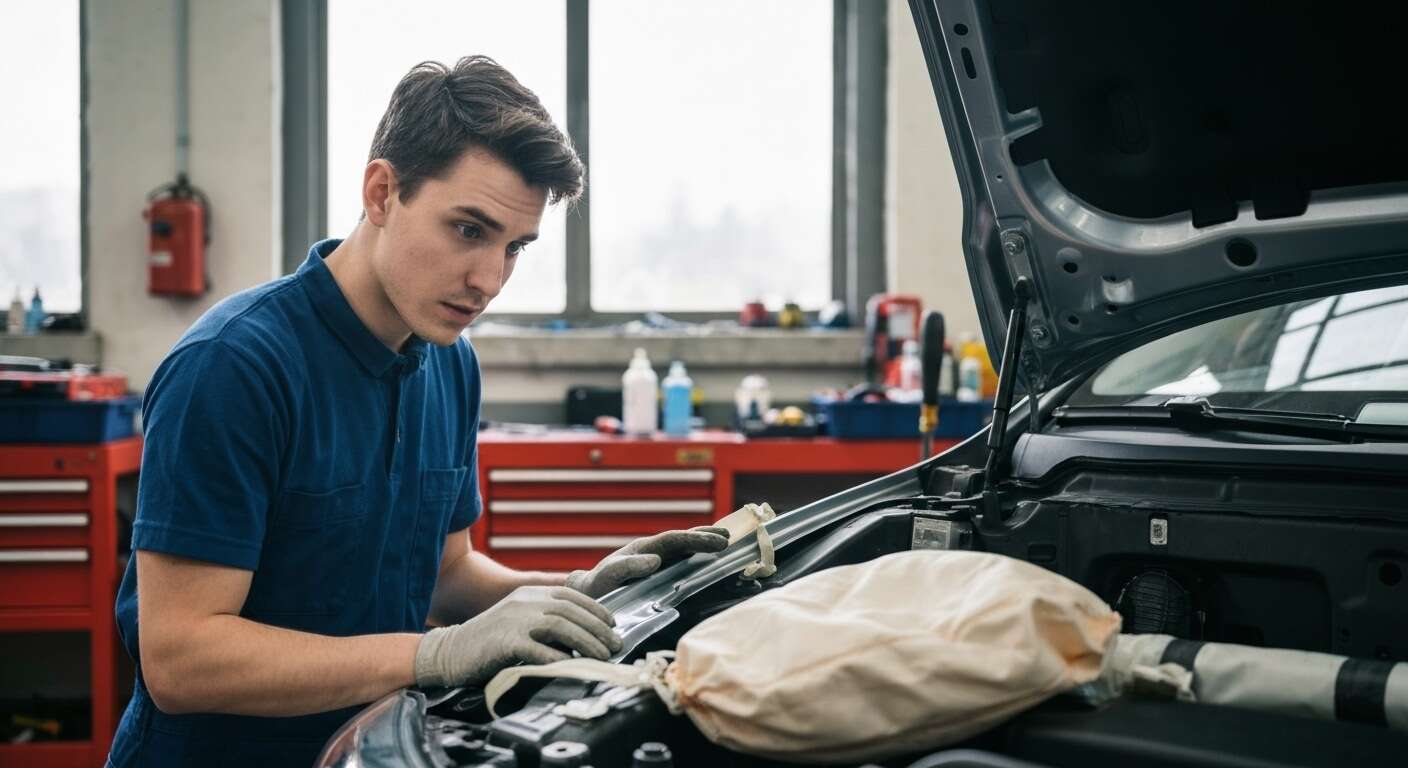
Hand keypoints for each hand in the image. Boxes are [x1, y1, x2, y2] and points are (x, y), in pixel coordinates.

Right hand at [413, 585, 621, 687]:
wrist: (450, 652)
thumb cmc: (490, 642)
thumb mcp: (519, 621)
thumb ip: (544, 620)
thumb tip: (582, 634)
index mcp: (529, 594)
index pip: (571, 596)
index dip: (596, 609)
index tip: (613, 625)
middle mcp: (524, 602)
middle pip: (571, 611)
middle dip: (598, 629)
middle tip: (615, 646)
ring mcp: (514, 620)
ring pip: (560, 626)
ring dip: (586, 642)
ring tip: (602, 657)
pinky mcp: (505, 642)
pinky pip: (538, 649)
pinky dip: (558, 658)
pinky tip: (571, 667)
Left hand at [565, 526, 729, 597]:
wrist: (588, 593)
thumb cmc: (596, 587)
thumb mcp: (606, 577)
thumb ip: (626, 568)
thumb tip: (654, 561)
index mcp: (643, 549)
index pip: (674, 540)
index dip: (696, 540)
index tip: (717, 541)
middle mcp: (653, 551)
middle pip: (683, 539)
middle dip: (706, 537)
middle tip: (728, 537)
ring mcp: (658, 561)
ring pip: (685, 547)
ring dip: (706, 542)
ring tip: (727, 539)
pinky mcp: (660, 573)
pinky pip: (683, 562)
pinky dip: (700, 558)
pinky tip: (714, 560)